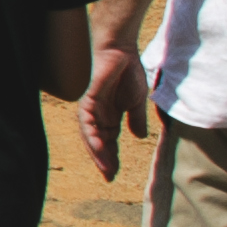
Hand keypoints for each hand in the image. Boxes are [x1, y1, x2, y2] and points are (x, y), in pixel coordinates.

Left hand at [77, 42, 151, 181]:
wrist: (122, 50)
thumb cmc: (128, 72)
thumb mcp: (136, 102)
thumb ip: (136, 119)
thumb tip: (140, 137)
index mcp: (108, 116)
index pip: (108, 141)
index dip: (111, 157)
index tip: (115, 174)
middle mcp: (97, 115)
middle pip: (98, 142)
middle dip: (104, 159)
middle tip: (110, 177)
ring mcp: (91, 108)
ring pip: (90, 136)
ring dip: (98, 152)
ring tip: (107, 169)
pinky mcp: (87, 100)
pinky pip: (87, 122)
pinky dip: (93, 136)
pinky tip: (99, 148)